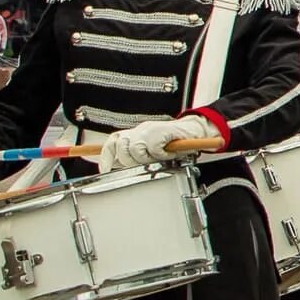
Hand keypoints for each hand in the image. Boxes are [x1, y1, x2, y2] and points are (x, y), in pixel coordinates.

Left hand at [99, 114, 215, 172]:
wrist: (195, 130)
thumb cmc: (175, 143)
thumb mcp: (151, 151)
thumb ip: (134, 156)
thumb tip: (117, 165)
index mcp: (135, 134)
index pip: (112, 143)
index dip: (106, 158)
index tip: (105, 170)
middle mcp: (139, 130)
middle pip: (121, 147)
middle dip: (131, 160)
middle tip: (146, 162)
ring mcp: (149, 129)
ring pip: (135, 148)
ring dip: (147, 157)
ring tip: (159, 157)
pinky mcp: (160, 130)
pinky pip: (153, 147)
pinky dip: (161, 153)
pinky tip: (168, 153)